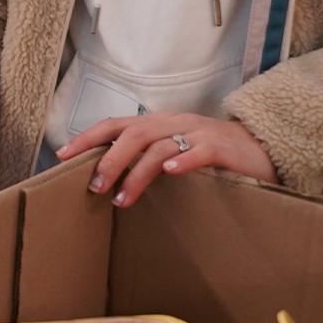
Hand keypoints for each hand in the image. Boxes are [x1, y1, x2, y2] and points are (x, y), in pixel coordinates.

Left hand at [59, 112, 276, 207]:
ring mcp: (198, 133)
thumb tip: (108, 177)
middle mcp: (173, 123)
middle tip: (93, 187)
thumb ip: (146, 158)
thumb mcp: (174, 151)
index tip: (61, 156)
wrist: (261, 148)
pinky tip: (171, 173)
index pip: (115, 125)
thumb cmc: (212, 153)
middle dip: (108, 160)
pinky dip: (183, 161)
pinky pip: (199, 151)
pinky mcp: (222, 147)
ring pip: (159, 147)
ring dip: (137, 173)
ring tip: (122, 198)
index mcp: (158, 124)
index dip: (87, 138)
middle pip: (132, 134)